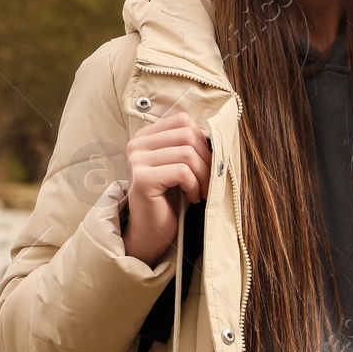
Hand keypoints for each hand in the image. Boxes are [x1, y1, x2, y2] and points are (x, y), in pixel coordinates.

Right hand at [122, 111, 211, 265]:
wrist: (151, 231)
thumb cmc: (168, 198)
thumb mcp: (178, 165)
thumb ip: (187, 145)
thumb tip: (216, 134)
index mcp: (144, 136)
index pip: (182, 120)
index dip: (202, 139)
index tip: (206, 162)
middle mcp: (136, 145)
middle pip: (187, 134)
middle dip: (206, 159)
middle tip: (208, 181)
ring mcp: (137, 161)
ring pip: (187, 153)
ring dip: (203, 175)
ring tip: (201, 190)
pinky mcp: (142, 179)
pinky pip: (182, 172)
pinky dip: (194, 185)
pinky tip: (192, 197)